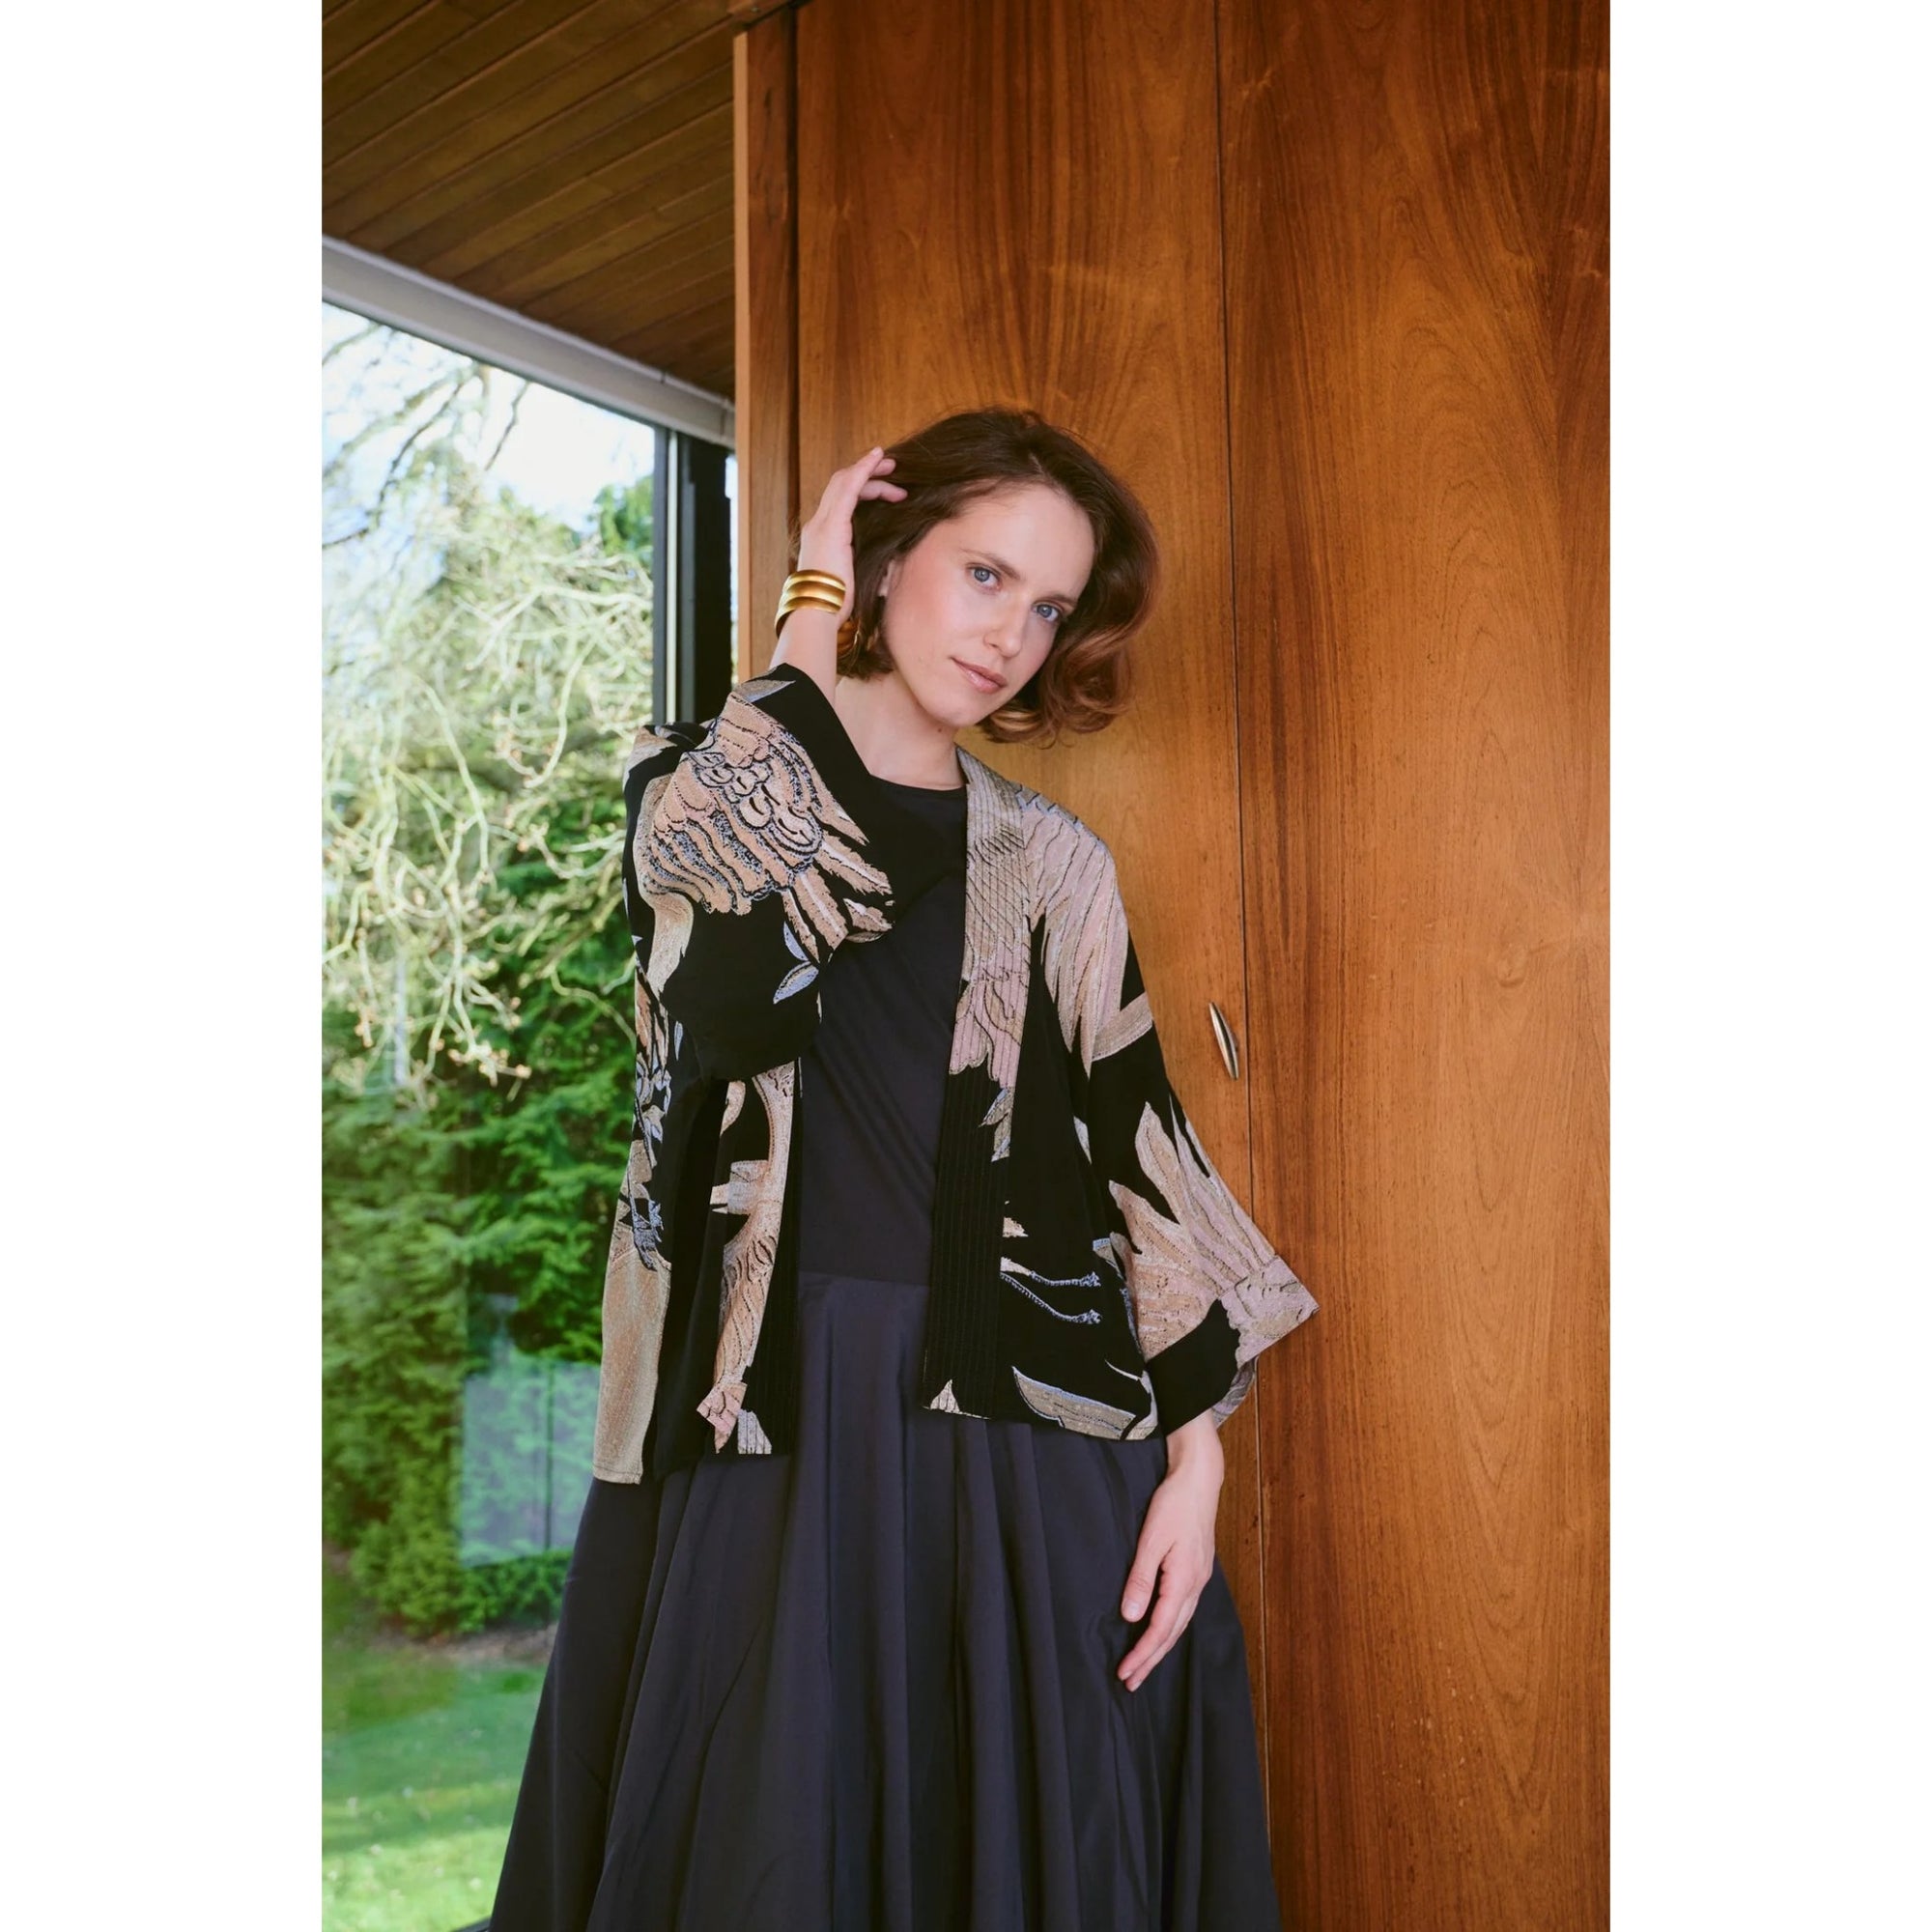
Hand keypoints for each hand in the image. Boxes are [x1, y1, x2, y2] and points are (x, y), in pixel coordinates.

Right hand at [774, 445, 907, 680]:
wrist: (816, 614)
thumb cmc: (835, 607)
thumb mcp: (854, 581)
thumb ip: (866, 566)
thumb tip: (890, 568)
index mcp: (823, 539)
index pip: (840, 503)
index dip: (861, 489)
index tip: (884, 487)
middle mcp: (818, 526)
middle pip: (841, 486)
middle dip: (866, 474)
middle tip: (891, 469)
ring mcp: (822, 524)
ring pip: (843, 481)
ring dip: (868, 470)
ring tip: (891, 465)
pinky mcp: (831, 525)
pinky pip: (848, 487)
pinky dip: (863, 470)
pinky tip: (877, 459)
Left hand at [1117, 1413, 1223, 1692]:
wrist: (1200, 1479)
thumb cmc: (1174, 1504)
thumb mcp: (1152, 1539)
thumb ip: (1141, 1579)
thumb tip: (1131, 1616)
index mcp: (1185, 1581)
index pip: (1161, 1629)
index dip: (1142, 1654)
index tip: (1125, 1673)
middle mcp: (1196, 1586)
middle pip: (1172, 1633)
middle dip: (1151, 1660)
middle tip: (1131, 1682)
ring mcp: (1199, 1578)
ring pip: (1180, 1623)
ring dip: (1161, 1647)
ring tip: (1143, 1665)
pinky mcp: (1197, 1570)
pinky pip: (1183, 1609)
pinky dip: (1170, 1627)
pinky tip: (1162, 1630)